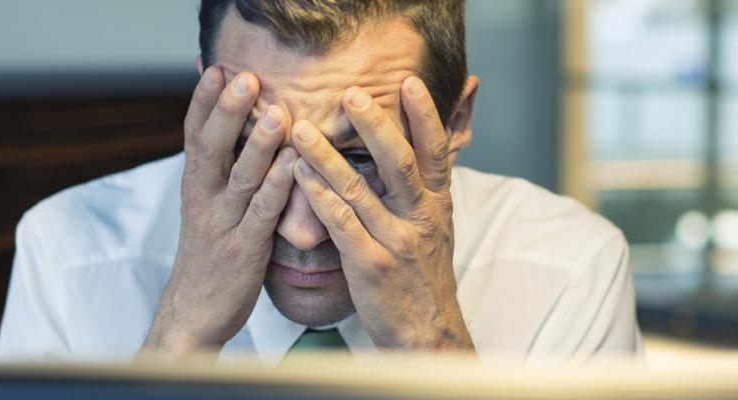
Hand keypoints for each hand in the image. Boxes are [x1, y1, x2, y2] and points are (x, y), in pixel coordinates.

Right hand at [141, 67, 295, 355]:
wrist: (193, 315)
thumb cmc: (209, 256)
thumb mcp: (205, 209)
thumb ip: (218, 172)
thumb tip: (228, 131)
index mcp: (193, 187)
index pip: (193, 136)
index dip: (203, 102)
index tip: (215, 67)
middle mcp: (203, 200)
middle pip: (211, 147)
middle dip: (227, 110)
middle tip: (244, 76)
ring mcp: (223, 225)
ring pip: (239, 177)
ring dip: (257, 142)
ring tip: (275, 111)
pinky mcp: (244, 250)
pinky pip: (263, 213)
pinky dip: (278, 186)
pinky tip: (293, 163)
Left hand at [289, 76, 472, 350]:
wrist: (427, 334)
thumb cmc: (424, 277)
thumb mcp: (436, 228)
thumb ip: (424, 189)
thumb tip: (422, 148)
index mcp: (437, 204)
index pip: (435, 150)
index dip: (425, 115)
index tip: (409, 82)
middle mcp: (420, 217)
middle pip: (398, 161)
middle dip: (374, 125)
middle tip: (350, 93)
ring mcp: (395, 241)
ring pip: (359, 189)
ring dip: (327, 156)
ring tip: (300, 130)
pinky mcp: (370, 265)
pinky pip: (341, 225)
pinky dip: (320, 198)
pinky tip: (300, 178)